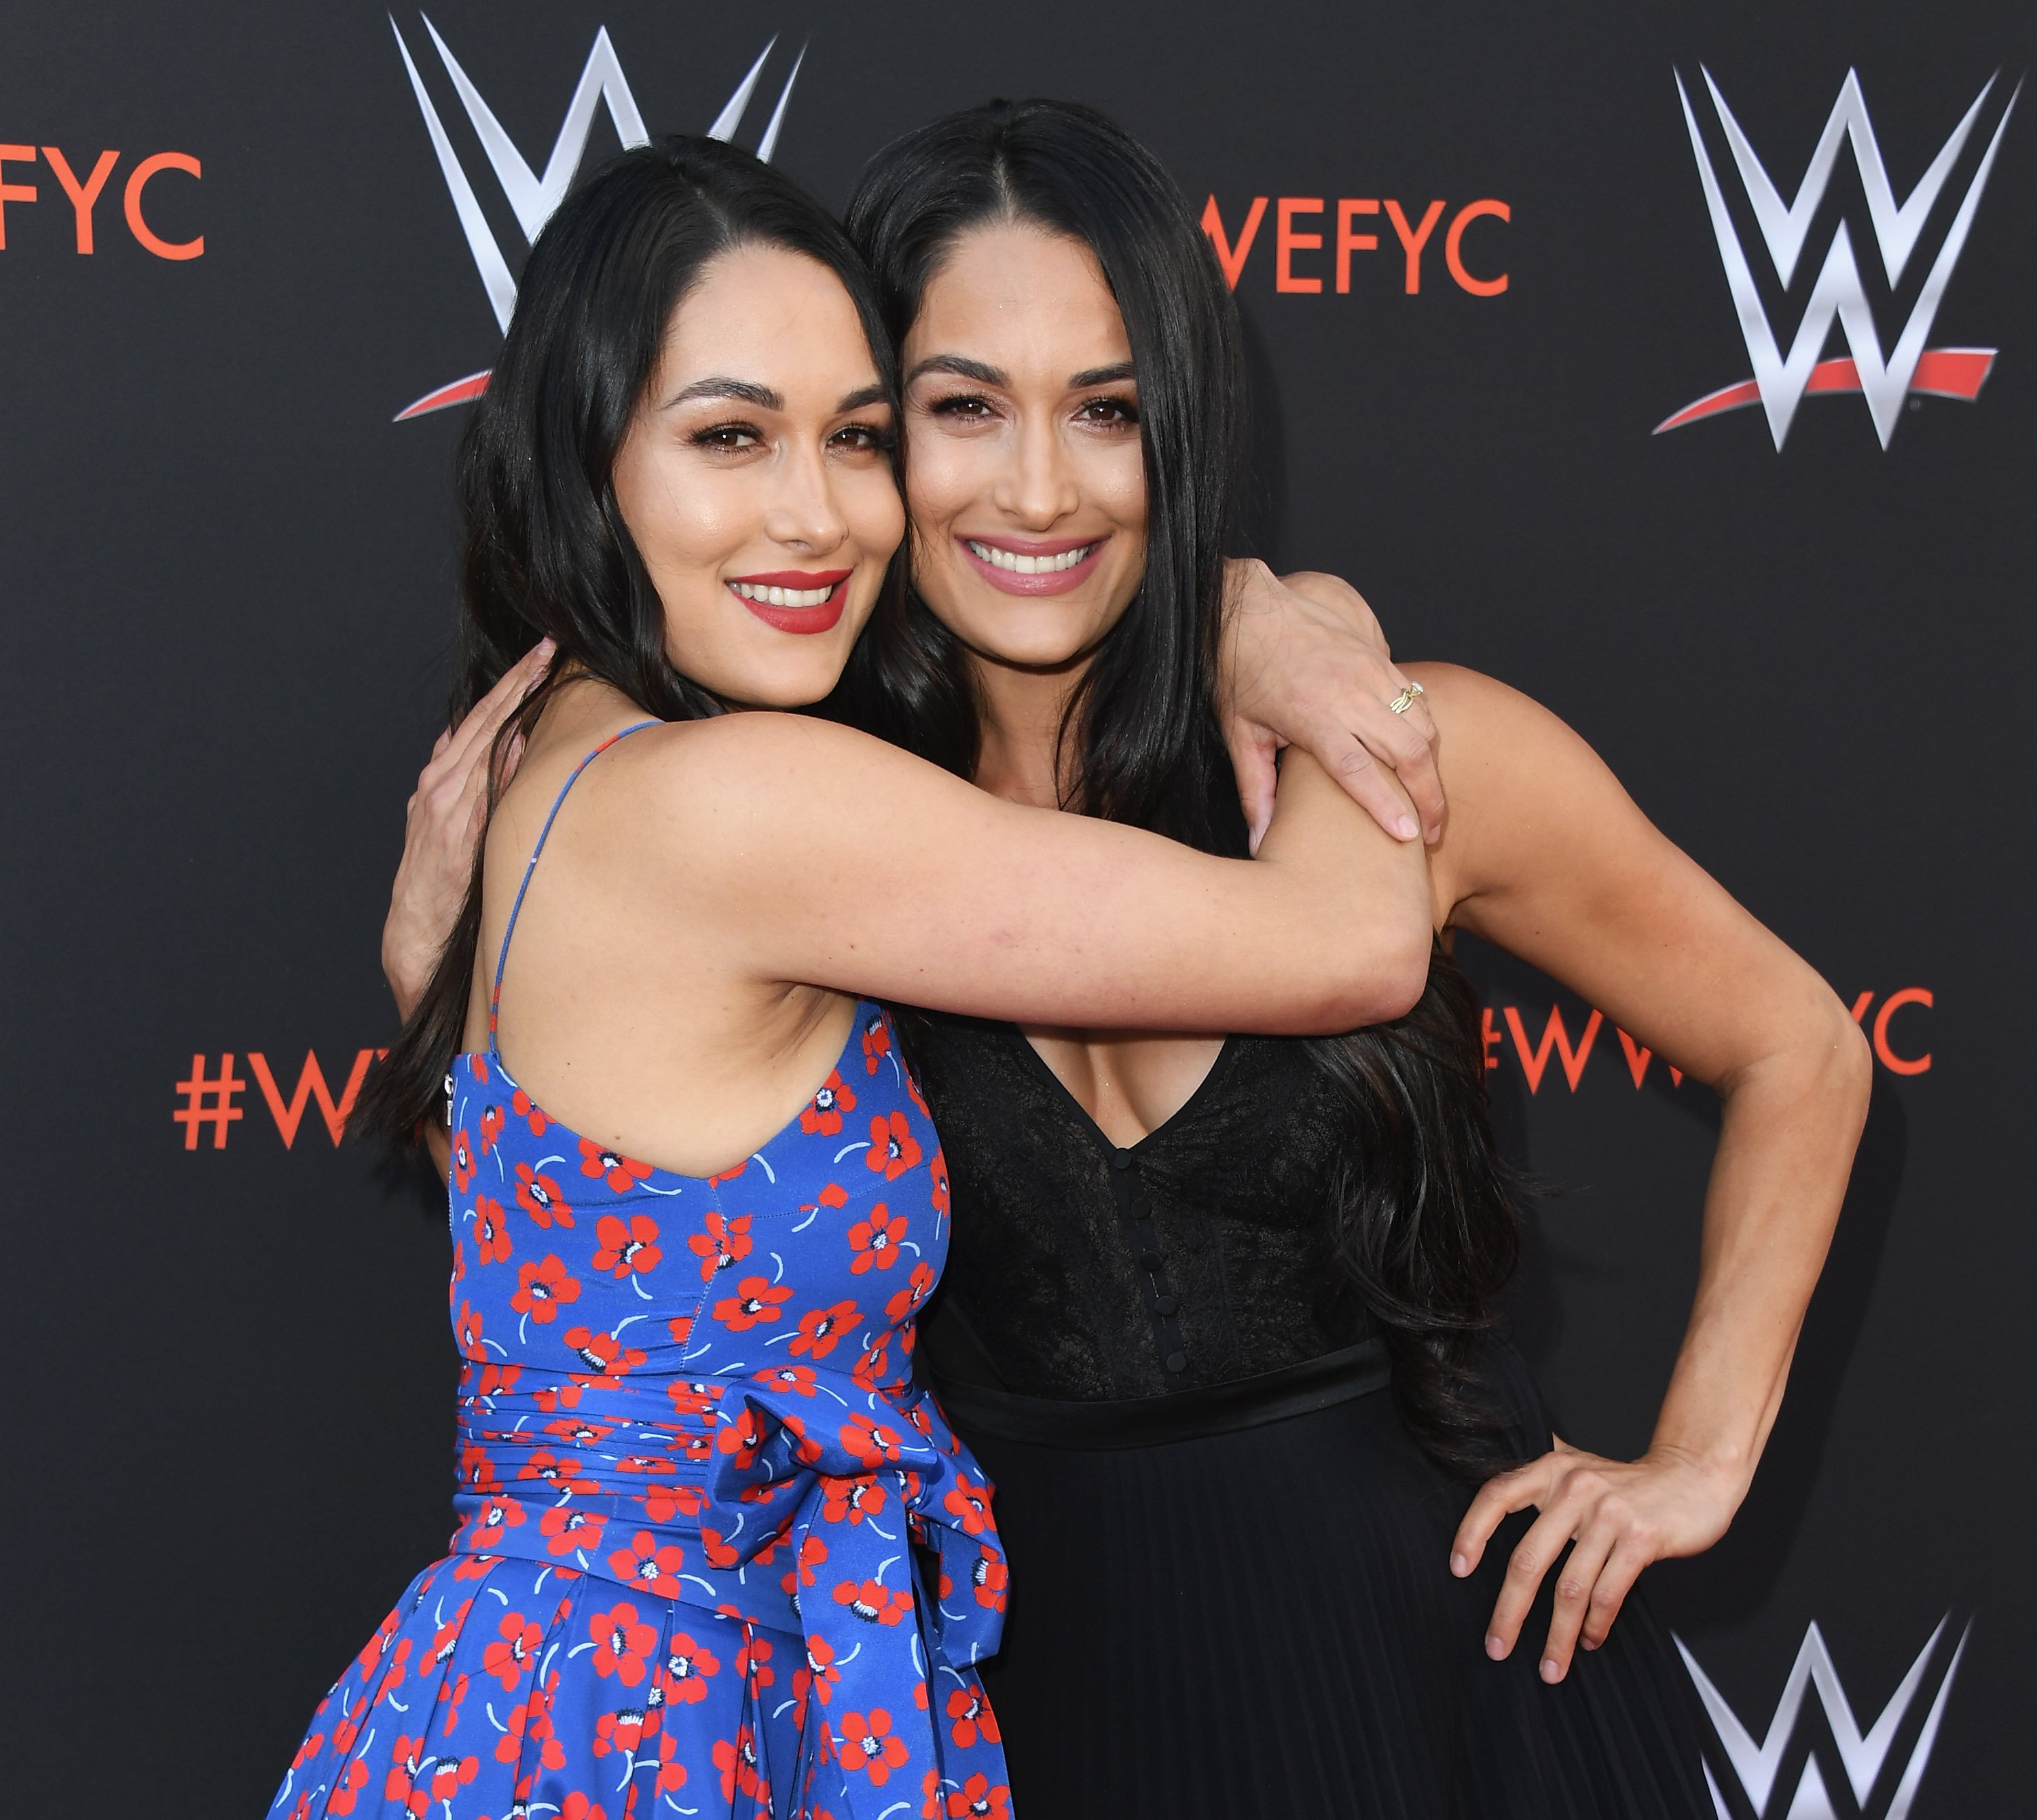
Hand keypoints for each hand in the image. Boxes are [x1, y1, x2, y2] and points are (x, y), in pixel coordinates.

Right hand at [382, 640, 551, 1018]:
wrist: (415, 933)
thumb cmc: (444, 881)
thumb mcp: (457, 824)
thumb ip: (479, 785)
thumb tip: (515, 745)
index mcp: (442, 781)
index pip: (481, 721)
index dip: (510, 687)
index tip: (540, 658)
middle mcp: (439, 786)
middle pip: (483, 721)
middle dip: (515, 682)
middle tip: (549, 649)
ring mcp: (445, 807)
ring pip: (481, 742)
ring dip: (511, 705)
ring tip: (542, 673)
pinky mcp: (454, 833)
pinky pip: (481, 788)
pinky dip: (498, 758)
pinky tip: (523, 734)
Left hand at [1218, 558, 1443, 852]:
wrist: (1246, 608)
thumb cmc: (1239, 672)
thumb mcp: (1239, 735)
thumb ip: (1256, 791)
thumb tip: (1261, 842)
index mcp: (1314, 716)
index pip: (1360, 769)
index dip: (1386, 804)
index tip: (1408, 834)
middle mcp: (1350, 693)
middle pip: (1407, 751)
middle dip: (1429, 796)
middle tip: (1432, 832)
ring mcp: (1370, 672)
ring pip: (1423, 725)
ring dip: (1432, 766)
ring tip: (1430, 800)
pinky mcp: (1378, 657)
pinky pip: (1418, 699)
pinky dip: (1426, 732)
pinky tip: (1422, 757)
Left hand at [1451, 1439, 1741, 1683]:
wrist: (1692, 1477)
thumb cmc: (1627, 1484)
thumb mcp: (1578, 1466)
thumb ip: (1539, 1479)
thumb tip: (1487, 1506)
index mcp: (1551, 1469)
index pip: (1497, 1495)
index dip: (1472, 1532)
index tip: (1458, 1569)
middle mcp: (1575, 1487)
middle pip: (1529, 1559)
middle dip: (1509, 1611)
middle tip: (1497, 1647)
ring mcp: (1609, 1513)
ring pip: (1570, 1588)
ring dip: (1557, 1635)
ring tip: (1550, 1666)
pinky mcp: (1641, 1538)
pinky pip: (1608, 1594)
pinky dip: (1594, 1625)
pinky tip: (1588, 1640)